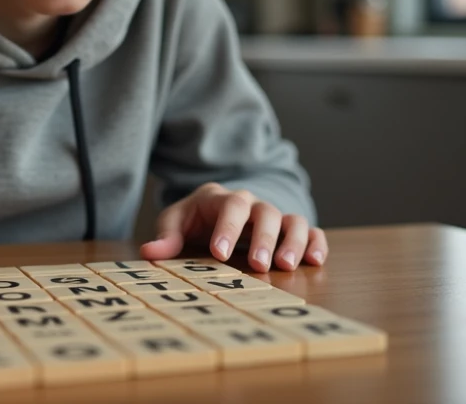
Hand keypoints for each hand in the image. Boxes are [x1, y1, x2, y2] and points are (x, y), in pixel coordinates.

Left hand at [139, 182, 327, 271]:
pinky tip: (315, 261)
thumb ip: (166, 236)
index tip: (219, 253)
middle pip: (264, 212)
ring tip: (286, 266)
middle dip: (263, 239)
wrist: (214, 212)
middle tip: (259, 266)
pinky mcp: (289, 230)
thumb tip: (149, 252)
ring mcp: (273, 216)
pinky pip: (311, 230)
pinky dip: (316, 243)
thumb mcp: (176, 223)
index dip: (227, 228)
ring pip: (291, 220)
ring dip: (292, 242)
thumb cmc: (194, 219)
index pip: (229, 207)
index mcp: (222, 198)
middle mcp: (253, 204)